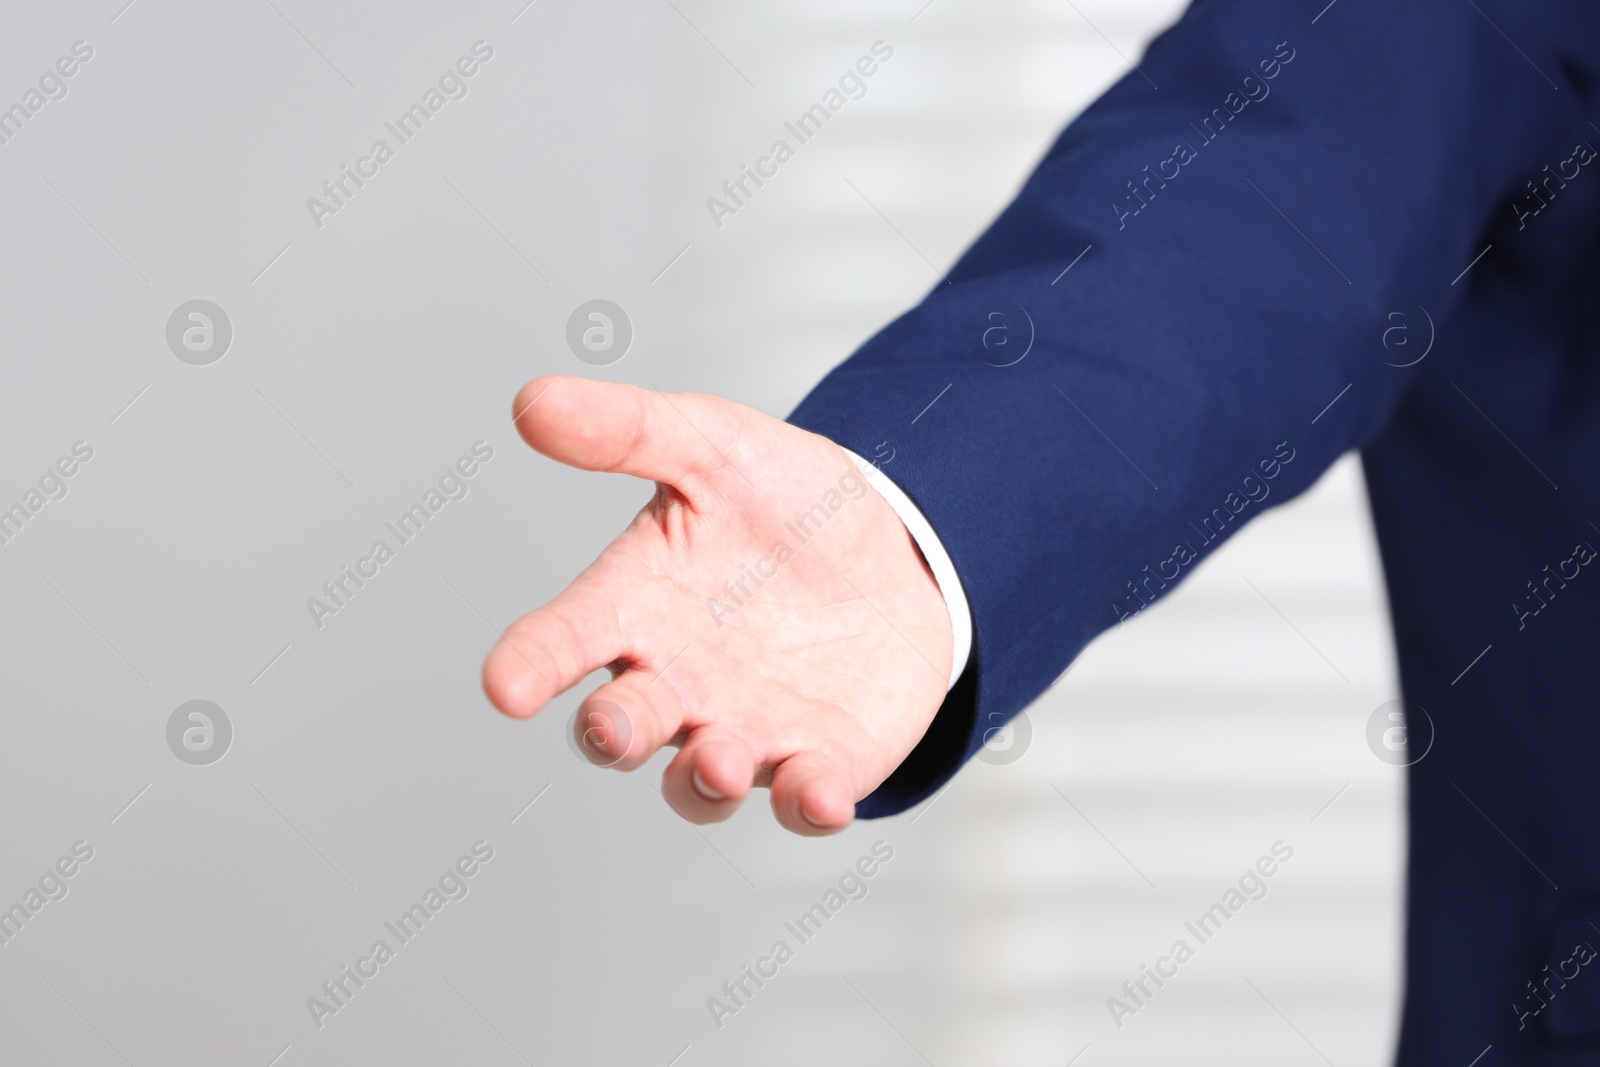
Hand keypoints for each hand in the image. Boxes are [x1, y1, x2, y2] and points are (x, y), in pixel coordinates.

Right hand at [482, 376, 952, 834]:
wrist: (893, 543)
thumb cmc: (780, 499)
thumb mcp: (712, 444)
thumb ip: (628, 429)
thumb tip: (532, 401)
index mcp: (636, 606)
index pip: (562, 640)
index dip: (530, 662)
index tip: (504, 683)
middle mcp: (676, 681)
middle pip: (620, 727)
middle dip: (610, 733)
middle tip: (612, 724)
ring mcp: (744, 730)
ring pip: (699, 783)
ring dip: (702, 781)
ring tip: (721, 759)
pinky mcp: (818, 761)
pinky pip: (802, 801)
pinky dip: (806, 806)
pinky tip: (819, 795)